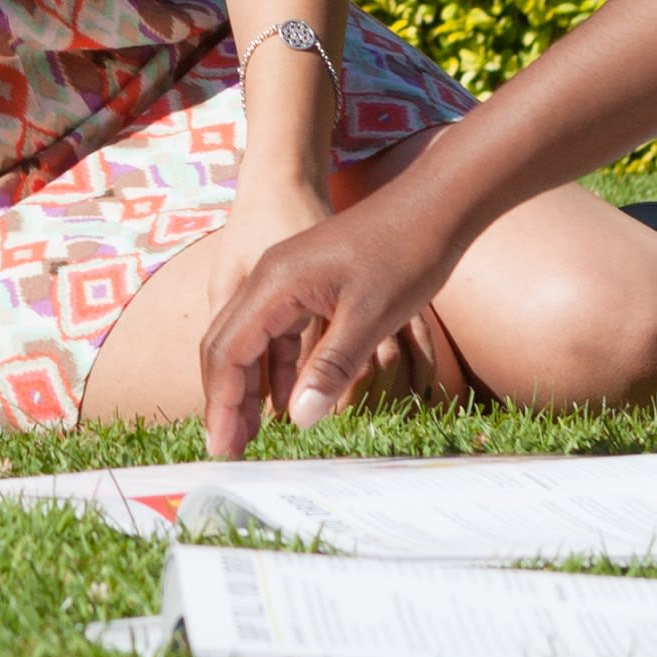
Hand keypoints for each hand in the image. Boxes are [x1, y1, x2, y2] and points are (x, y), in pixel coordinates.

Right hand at [195, 178, 464, 455]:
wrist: (434, 205)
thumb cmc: (405, 254)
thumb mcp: (369, 317)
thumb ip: (330, 369)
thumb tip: (298, 421)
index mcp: (274, 284)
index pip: (228, 352)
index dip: (222, 404)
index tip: (224, 449)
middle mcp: (268, 278)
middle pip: (227, 346)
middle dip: (225, 400)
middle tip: (231, 451)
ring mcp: (285, 278)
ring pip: (250, 340)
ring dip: (248, 387)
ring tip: (250, 434)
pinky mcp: (306, 283)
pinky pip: (277, 331)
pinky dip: (276, 368)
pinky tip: (286, 400)